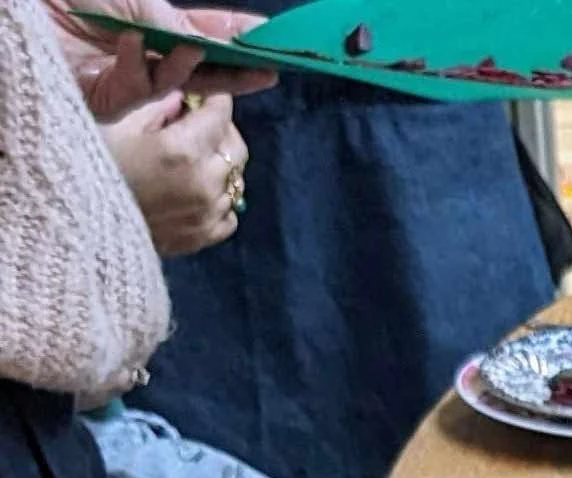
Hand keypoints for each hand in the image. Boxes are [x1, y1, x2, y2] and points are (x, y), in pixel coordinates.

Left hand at [47, 2, 271, 110]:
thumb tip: (206, 42)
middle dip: (237, 71)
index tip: (272, 40)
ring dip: (191, 71)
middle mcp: (146, 55)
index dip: (238, 38)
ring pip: (173, 87)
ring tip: (202, 50)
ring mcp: (127, 80)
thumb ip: (172, 21)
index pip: (205, 34)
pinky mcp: (104, 100)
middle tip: (271, 70)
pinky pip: (132, 92)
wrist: (24, 9)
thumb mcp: (133, 0)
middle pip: (201, 70)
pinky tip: (133, 43)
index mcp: (154, 26)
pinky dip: (136, 67)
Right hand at [105, 88, 246, 254]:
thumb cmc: (96, 164)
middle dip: (223, 131)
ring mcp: (207, 214)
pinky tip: (198, 191)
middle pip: (236, 149)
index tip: (209, 96)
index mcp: (183, 149)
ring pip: (235, 182)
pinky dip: (220, 200)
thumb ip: (158, 106)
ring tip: (196, 158)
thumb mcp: (120, 123)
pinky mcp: (203, 237)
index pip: (220, 114)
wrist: (83, 222)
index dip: (217, 99)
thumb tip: (182, 98)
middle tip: (203, 124)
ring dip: (220, 166)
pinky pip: (229, 215)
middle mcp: (203, 183)